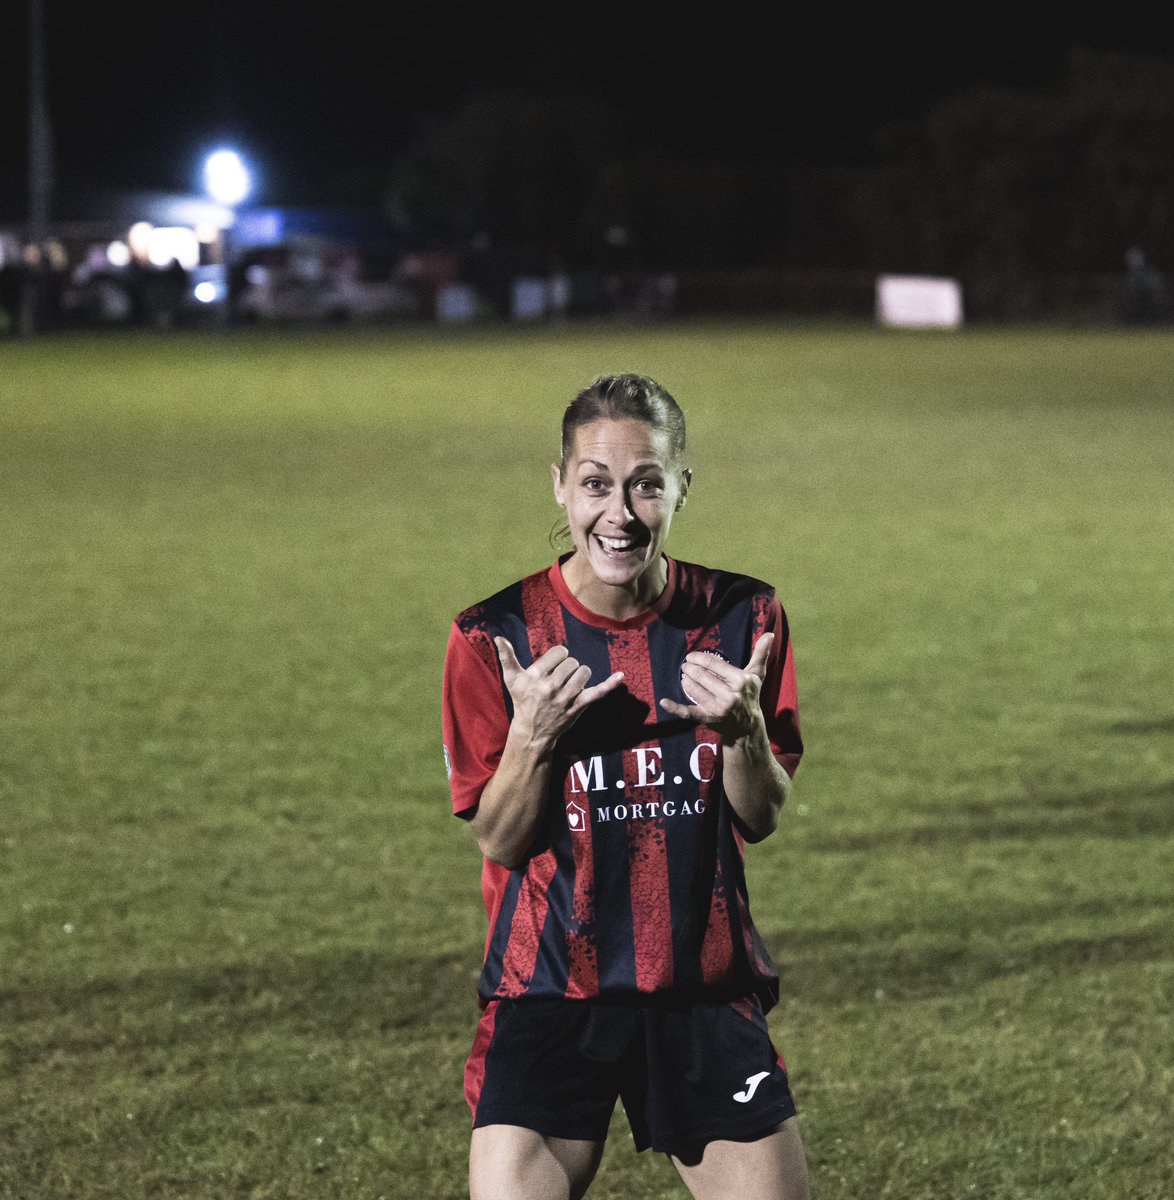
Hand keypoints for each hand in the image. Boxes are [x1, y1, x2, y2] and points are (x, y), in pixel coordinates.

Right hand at [495, 638, 623, 750]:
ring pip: (584, 672)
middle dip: (568, 667)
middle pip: (572, 662)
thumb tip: (498, 637)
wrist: (532, 732)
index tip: (552, 666)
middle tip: (559, 678)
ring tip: (570, 683)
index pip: (559, 652)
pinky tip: (620, 675)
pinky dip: (610, 684)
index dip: (558, 657)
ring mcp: (566, 697)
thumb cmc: (522, 701)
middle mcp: (551, 687)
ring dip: (579, 675)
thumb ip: (506, 656)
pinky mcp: (578, 706)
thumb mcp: (512, 679)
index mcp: (536, 676)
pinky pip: (598, 692)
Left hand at [659, 633, 773, 742]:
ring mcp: (718, 708)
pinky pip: (688, 712)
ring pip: (692, 689)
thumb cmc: (750, 695)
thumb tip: (770, 633)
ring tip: (685, 676)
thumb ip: (761, 654)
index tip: (691, 656)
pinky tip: (663, 701)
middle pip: (700, 675)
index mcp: (740, 681)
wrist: (747, 727)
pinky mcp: (708, 719)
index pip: (713, 664)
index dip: (698, 658)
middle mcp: (730, 696)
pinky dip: (674, 708)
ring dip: (685, 680)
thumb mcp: (756, 675)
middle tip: (685, 665)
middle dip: (689, 668)